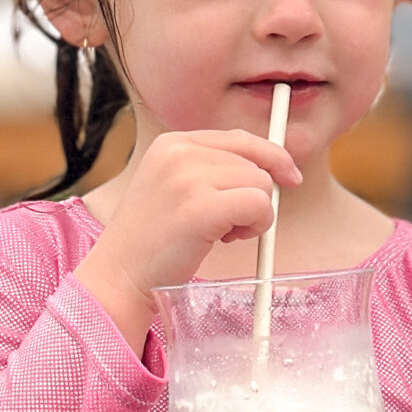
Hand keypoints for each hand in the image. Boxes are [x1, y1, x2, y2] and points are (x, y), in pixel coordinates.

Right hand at [71, 131, 302, 349]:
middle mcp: (179, 152)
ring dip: (253, 215)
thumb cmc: (154, 237)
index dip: (271, 156)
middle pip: (255, 163)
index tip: (290, 175)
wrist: (121, 273)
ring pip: (261, 184)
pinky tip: (227, 238)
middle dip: (253, 196)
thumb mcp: (176, 186)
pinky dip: (256, 226)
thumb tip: (274, 166)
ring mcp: (188, 178)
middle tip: (228, 225)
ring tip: (221, 232)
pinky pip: (259, 205)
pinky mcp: (200, 207)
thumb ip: (214, 169)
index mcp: (172, 142)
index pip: (240, 138)